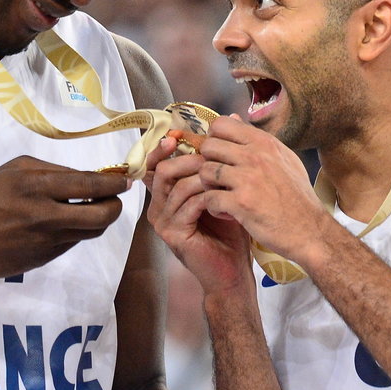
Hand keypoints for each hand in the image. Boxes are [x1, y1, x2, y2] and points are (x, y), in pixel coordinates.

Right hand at [0, 155, 129, 278]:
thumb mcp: (13, 171)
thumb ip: (51, 171)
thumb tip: (87, 177)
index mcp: (36, 186)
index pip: (89, 185)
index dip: (114, 184)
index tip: (125, 180)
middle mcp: (46, 215)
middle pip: (101, 215)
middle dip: (115, 206)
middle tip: (115, 199)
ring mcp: (48, 241)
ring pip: (91, 231)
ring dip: (100, 220)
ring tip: (96, 209)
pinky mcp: (46, 258)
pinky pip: (73, 242)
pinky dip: (77, 231)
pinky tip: (67, 223)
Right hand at [147, 143, 251, 296]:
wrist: (232, 273)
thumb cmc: (230, 233)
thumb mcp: (225, 191)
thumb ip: (222, 156)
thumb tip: (229, 116)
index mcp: (167, 195)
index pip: (157, 164)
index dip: (165, 147)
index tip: (183, 134)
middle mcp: (159, 207)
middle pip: (162, 170)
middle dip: (188, 158)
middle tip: (211, 154)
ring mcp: (163, 222)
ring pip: (176, 185)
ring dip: (202, 177)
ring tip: (223, 174)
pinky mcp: (173, 234)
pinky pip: (188, 205)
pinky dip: (208, 197)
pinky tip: (224, 197)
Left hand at [197, 116, 331, 267]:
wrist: (310, 230)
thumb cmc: (297, 196)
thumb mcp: (283, 159)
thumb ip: (256, 139)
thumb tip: (233, 116)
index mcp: (264, 143)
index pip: (221, 124)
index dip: (214, 139)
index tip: (219, 155)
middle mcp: (255, 156)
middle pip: (208, 146)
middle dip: (208, 162)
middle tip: (217, 179)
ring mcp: (247, 179)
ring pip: (205, 171)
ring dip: (208, 186)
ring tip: (221, 196)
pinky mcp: (241, 203)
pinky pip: (209, 198)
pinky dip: (214, 208)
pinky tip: (227, 212)